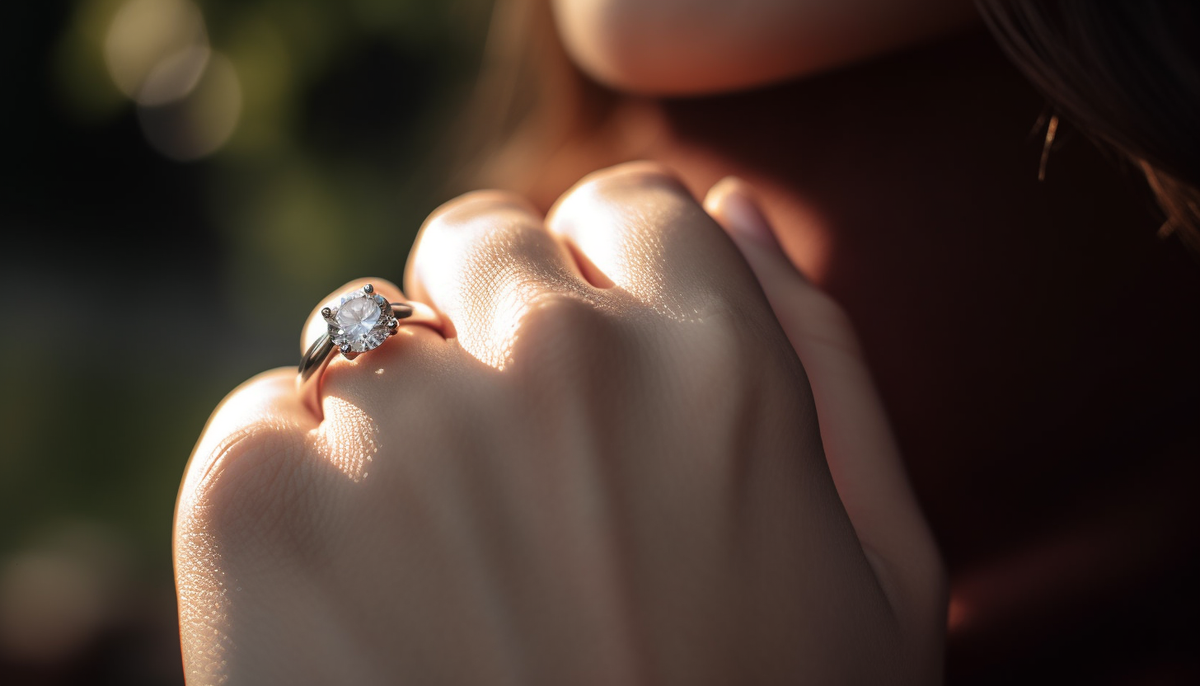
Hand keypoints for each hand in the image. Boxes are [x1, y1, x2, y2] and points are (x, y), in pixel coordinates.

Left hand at [174, 163, 944, 684]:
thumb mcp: (881, 568)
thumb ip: (821, 360)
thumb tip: (727, 211)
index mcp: (719, 367)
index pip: (629, 207)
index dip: (612, 272)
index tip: (602, 354)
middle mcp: (560, 363)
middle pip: (484, 246)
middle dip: (501, 329)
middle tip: (524, 482)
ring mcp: (401, 431)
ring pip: (370, 335)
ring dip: (401, 424)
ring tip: (448, 577)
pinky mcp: (259, 508)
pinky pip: (264, 424)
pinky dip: (296, 494)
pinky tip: (361, 614)